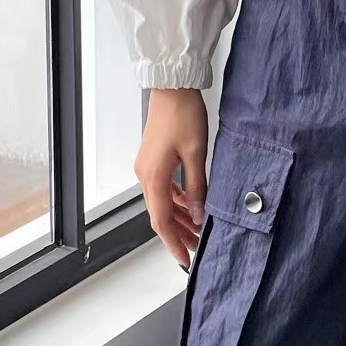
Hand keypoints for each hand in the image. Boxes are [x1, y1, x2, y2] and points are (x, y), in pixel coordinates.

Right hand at [134, 88, 209, 269]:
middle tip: (197, 248)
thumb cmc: (184, 114)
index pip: (162, 221)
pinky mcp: (153, 160)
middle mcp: (145, 175)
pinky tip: (191, 205)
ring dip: (179, 218)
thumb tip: (199, 215)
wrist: (173, 86)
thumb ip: (197, 188)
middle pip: (160, 215)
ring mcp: (147, 168)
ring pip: (162, 203)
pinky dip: (176, 201)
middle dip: (178, 234)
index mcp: (154, 177)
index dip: (174, 243)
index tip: (185, 259)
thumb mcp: (197, 154)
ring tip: (198, 230)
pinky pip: (163, 188)